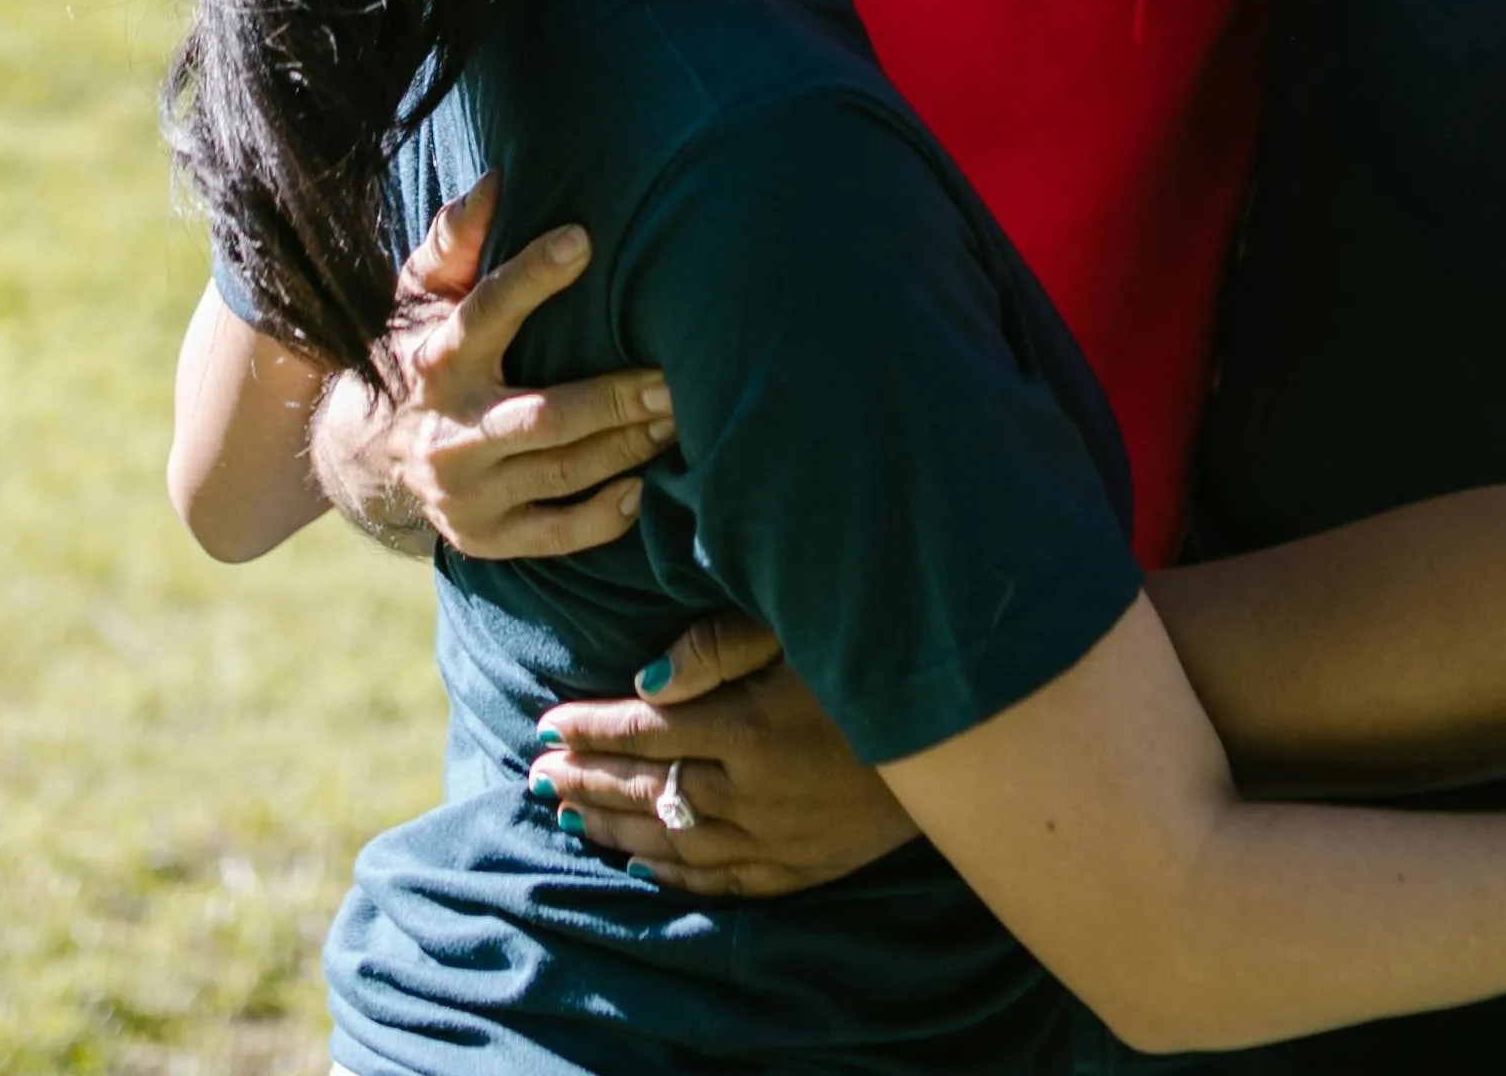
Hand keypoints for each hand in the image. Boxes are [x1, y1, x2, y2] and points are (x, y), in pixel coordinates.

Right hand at [311, 179, 676, 559]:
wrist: (372, 453)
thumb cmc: (424, 346)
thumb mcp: (424, 293)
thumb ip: (455, 239)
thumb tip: (496, 180)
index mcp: (434, 362)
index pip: (482, 314)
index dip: (530, 277)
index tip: (583, 239)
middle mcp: (447, 432)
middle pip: (543, 417)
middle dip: (614, 396)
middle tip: (675, 376)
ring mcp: (464, 493)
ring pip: (562, 471)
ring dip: (628, 445)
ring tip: (681, 415)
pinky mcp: (483, 537)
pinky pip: (554, 535)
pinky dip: (603, 515)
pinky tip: (646, 487)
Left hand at [532, 613, 917, 898]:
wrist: (967, 734)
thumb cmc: (881, 657)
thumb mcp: (807, 626)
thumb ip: (724, 644)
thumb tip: (646, 675)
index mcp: (748, 726)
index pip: (646, 729)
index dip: (591, 727)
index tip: (547, 724)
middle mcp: (750, 790)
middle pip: (647, 788)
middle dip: (586, 779)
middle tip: (537, 775)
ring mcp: (773, 836)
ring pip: (671, 839)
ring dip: (613, 828)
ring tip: (567, 816)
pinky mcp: (798, 866)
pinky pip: (717, 880)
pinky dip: (669, 873)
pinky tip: (639, 865)